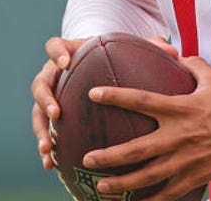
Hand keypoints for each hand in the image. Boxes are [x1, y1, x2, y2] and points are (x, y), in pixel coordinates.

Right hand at [30, 35, 177, 170]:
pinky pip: (45, 131)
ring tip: (49, 147)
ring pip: (37, 112)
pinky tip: (52, 164)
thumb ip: (148, 46)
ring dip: (41, 129)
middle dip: (46, 99)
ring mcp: (50, 95)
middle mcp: (53, 73)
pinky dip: (47, 148)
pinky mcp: (51, 116)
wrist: (101, 67)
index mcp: (68, 52)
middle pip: (40, 83)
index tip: (66, 63)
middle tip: (56, 113)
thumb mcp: (131, 50)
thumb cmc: (118, 56)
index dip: (57, 53)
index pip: (54, 46)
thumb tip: (173, 52)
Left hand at [79, 55, 210, 200]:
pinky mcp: (198, 176)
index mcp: (184, 108)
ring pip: (148, 176)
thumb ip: (191, 65)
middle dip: (109, 156)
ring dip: (121, 183)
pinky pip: (169, 193)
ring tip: (101, 187)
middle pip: (137, 149)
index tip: (93, 94)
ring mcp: (189, 159)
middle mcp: (181, 135)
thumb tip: (172, 52)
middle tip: (87, 158)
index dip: (116, 96)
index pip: (143, 100)